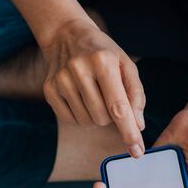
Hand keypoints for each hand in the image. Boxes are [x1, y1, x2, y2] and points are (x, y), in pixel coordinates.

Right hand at [40, 17, 145, 157]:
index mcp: (103, 62)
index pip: (118, 107)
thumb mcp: (125, 64)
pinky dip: (80, 116)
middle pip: (103, 118)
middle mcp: (79, 71)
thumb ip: (135, 94)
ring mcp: (61, 81)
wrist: (66, 35)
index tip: (137, 152)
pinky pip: (70, 121)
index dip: (129, 132)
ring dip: (96, 117)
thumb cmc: (103, 53)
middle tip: (108, 97)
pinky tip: (81, 98)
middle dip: (111, 116)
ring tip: (94, 94)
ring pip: (87, 122)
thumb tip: (138, 125)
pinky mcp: (49, 90)